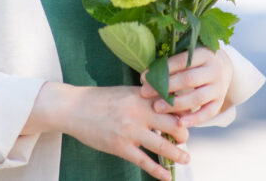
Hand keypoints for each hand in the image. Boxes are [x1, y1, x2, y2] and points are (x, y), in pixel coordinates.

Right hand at [60, 85, 189, 180]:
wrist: (74, 108)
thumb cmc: (101, 99)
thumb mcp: (127, 92)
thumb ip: (146, 98)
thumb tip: (167, 105)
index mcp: (142, 96)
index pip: (172, 103)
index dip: (185, 112)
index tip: (191, 118)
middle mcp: (139, 112)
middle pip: (173, 124)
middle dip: (184, 133)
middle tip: (185, 138)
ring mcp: (130, 131)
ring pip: (162, 145)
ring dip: (177, 154)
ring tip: (186, 158)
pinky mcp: (120, 147)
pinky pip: (144, 161)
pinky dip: (158, 170)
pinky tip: (167, 176)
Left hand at [140, 48, 233, 126]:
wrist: (220, 69)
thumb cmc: (194, 62)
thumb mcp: (187, 56)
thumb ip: (171, 62)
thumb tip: (145, 76)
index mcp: (205, 54)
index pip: (182, 62)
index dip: (162, 70)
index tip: (144, 77)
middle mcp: (215, 70)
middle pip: (189, 80)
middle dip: (165, 87)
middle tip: (145, 93)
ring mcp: (219, 87)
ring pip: (197, 98)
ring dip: (175, 104)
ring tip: (157, 108)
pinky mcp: (219, 102)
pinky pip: (207, 113)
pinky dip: (193, 119)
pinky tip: (179, 123)